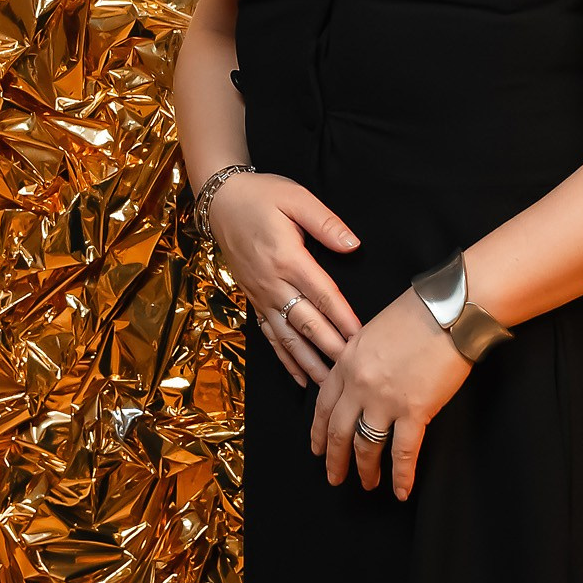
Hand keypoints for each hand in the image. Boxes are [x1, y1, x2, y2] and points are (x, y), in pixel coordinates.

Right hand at [208, 172, 361, 383]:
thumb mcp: (296, 198)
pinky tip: (300, 376)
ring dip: (309, 363)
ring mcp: (261, 295)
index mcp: (288, 259)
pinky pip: (270, 335)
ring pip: (288, 337)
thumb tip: (353, 245)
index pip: (323, 295)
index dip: (343, 319)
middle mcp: (273, 283)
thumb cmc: (262, 196)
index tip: (362, 339)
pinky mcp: (253, 300)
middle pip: (307, 323)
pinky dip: (286, 359)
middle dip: (331, 350)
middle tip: (353, 373)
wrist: (220, 201)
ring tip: (330, 386)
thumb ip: (326, 223)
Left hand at [310, 288, 472, 500]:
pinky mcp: (414, 411)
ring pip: (366, 446)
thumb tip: (359, 382)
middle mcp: (359, 385)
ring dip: (366, 470)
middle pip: (340, 431)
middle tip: (334, 477)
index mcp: (347, 362)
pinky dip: (401, 476)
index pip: (324, 405)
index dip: (319, 431)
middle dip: (335, 459)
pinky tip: (401, 490)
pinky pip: (403, 452)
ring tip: (367, 484)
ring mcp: (385, 400)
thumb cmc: (418, 313)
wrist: (450, 310)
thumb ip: (360, 358)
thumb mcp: (373, 331)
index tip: (318, 449)